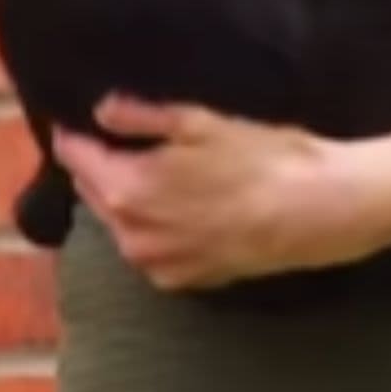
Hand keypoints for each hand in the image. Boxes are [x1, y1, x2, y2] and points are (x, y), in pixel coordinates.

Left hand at [55, 93, 386, 290]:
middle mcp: (127, 235)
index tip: (81, 119)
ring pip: (120, 224)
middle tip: (128, 143)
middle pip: (93, 192)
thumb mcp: (202, 123)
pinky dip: (155, 229)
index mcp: (124, 189)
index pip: (74, 157)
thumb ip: (142, 116)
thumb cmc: (262, 157)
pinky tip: (187, 212)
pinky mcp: (180, 281)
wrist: (315, 211)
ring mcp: (152, 264)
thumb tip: (100, 110)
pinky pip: (150, 249)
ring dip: (128, 200)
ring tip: (162, 177)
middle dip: (103, 166)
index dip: (76, 134)